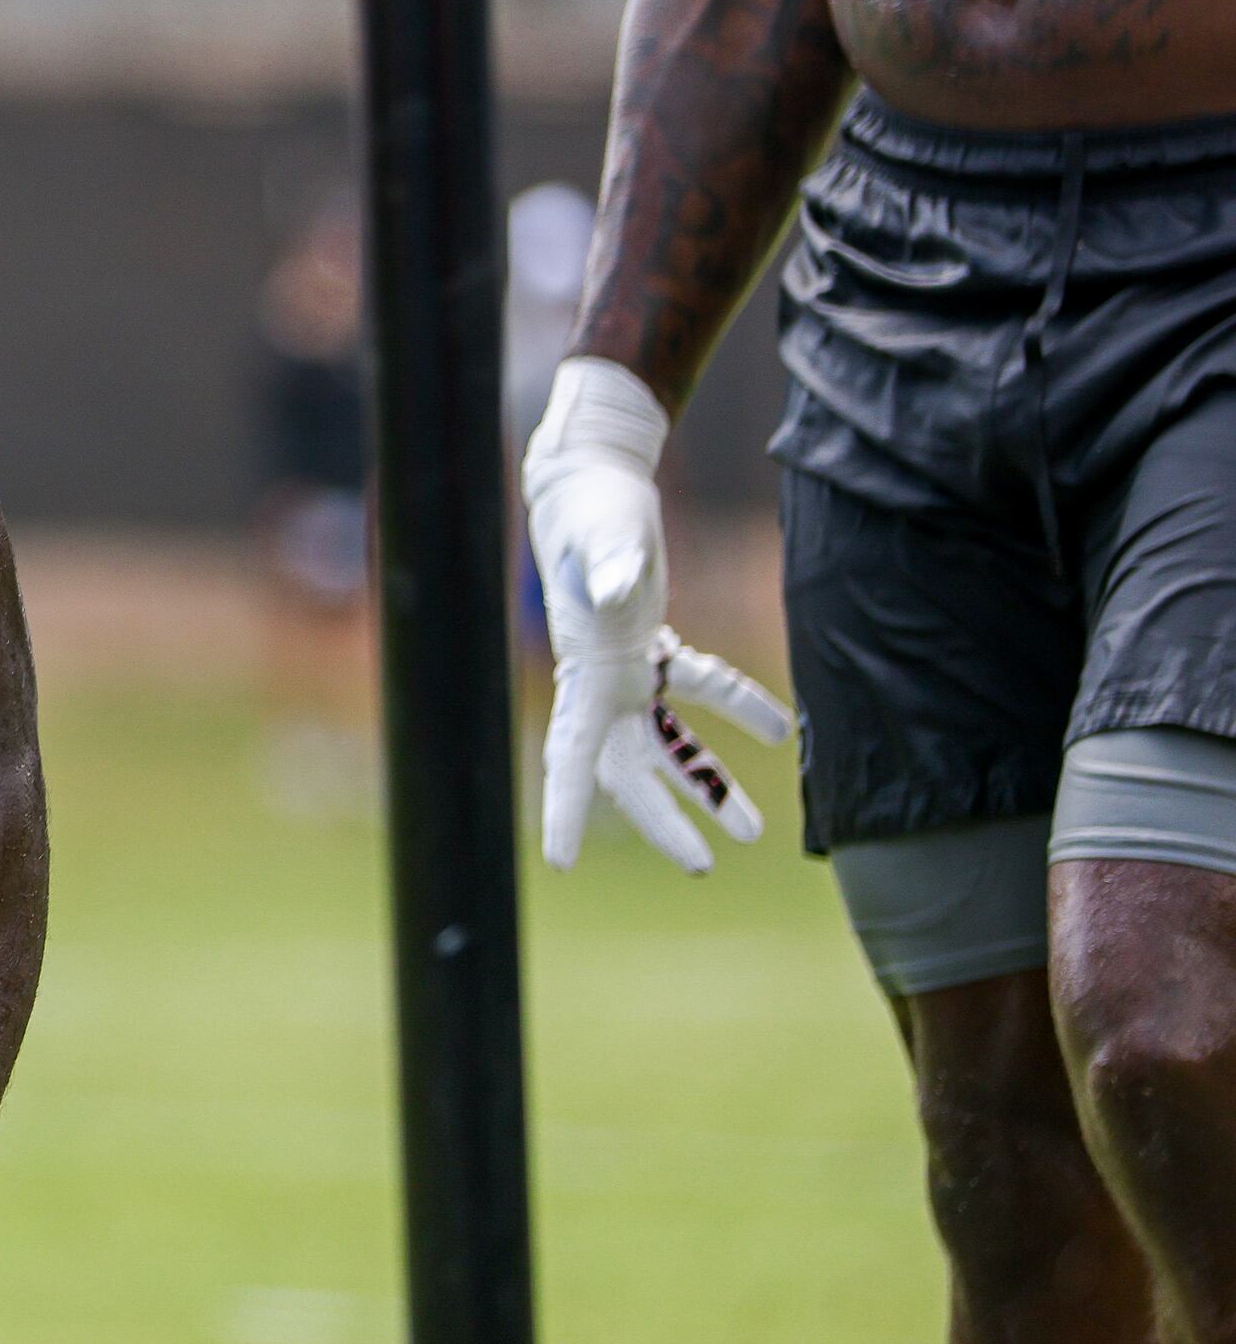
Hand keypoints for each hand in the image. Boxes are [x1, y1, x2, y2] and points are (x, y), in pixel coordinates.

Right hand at [523, 356, 793, 872]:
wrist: (592, 478)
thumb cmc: (590, 506)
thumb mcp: (601, 535)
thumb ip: (611, 566)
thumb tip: (620, 593)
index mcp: (583, 667)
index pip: (570, 752)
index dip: (565, 807)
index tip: (562, 861)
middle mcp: (600, 680)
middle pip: (625, 769)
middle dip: (661, 819)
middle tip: (701, 866)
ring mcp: (626, 665)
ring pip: (667, 742)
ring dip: (707, 784)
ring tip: (752, 830)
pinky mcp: (652, 643)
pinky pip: (698, 687)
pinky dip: (740, 709)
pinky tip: (781, 733)